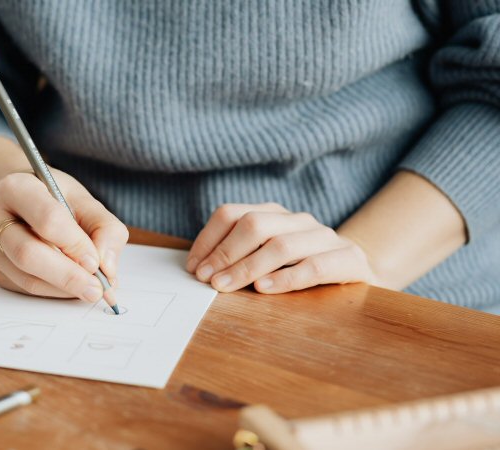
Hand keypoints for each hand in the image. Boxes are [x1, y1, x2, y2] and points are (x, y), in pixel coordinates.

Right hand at [0, 170, 127, 300]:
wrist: (20, 199)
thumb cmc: (53, 197)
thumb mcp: (84, 200)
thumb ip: (105, 229)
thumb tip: (107, 267)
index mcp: (15, 187)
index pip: (47, 219)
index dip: (74, 244)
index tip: (95, 261)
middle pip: (29, 254)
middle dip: (68, 276)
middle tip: (96, 289)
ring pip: (27, 277)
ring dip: (63, 288)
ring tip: (90, 288)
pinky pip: (25, 287)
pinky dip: (54, 291)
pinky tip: (70, 285)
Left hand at [186, 203, 374, 292]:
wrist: (359, 271)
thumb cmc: (301, 268)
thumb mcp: (267, 259)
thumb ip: (239, 257)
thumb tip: (199, 270)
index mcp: (274, 214)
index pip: (231, 214)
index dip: (208, 240)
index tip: (193, 267)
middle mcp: (298, 220)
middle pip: (254, 225)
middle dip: (224, 253)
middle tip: (206, 279)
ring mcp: (325, 237)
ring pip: (281, 245)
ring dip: (247, 267)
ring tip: (225, 286)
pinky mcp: (349, 259)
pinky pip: (314, 266)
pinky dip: (286, 278)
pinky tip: (264, 289)